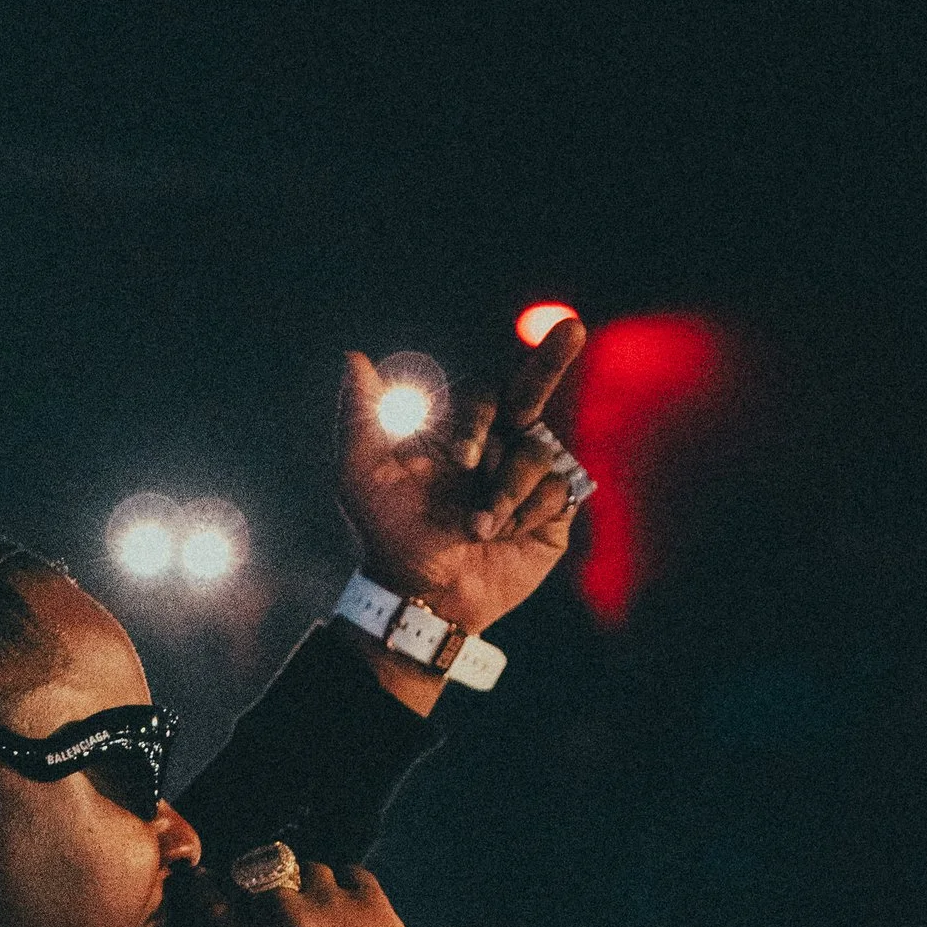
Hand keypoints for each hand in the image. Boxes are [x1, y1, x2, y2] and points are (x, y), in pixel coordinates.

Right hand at [170, 855, 426, 926]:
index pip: (199, 885)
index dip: (204, 893)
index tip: (214, 904)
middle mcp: (272, 908)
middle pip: (250, 871)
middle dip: (255, 896)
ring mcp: (323, 901)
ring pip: (303, 870)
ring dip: (303, 893)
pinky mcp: (368, 902)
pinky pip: (350, 874)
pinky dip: (345, 892)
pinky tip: (344, 922)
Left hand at [336, 313, 590, 643]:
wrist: (422, 596)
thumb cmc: (388, 535)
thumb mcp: (361, 476)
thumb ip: (361, 416)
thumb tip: (355, 358)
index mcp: (460, 427)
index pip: (484, 391)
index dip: (476, 419)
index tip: (462, 457)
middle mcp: (499, 442)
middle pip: (532, 387)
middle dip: (551, 358)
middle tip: (572, 329)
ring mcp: (528, 474)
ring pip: (537, 454)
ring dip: (505, 493)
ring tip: (478, 530)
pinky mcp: (553, 510)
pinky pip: (556, 490)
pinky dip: (526, 514)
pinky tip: (505, 536)